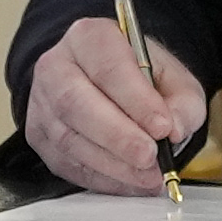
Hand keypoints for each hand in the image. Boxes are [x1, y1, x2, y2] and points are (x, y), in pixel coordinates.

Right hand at [25, 17, 203, 196]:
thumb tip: (174, 131)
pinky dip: (101, 178)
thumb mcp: (175, 79)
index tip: (163, 128)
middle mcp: (56, 67)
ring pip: (68, 138)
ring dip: (111, 164)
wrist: (112, 83)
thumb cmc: (142, 78)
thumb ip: (183, 102)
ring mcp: (41, 103)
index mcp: (90, 38)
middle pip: (75, 103)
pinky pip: (65, 163)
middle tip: (150, 157)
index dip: (136, 101)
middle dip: (117, 136)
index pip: (108, 68)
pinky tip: (130, 182)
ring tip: (148, 176)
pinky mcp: (38, 136)